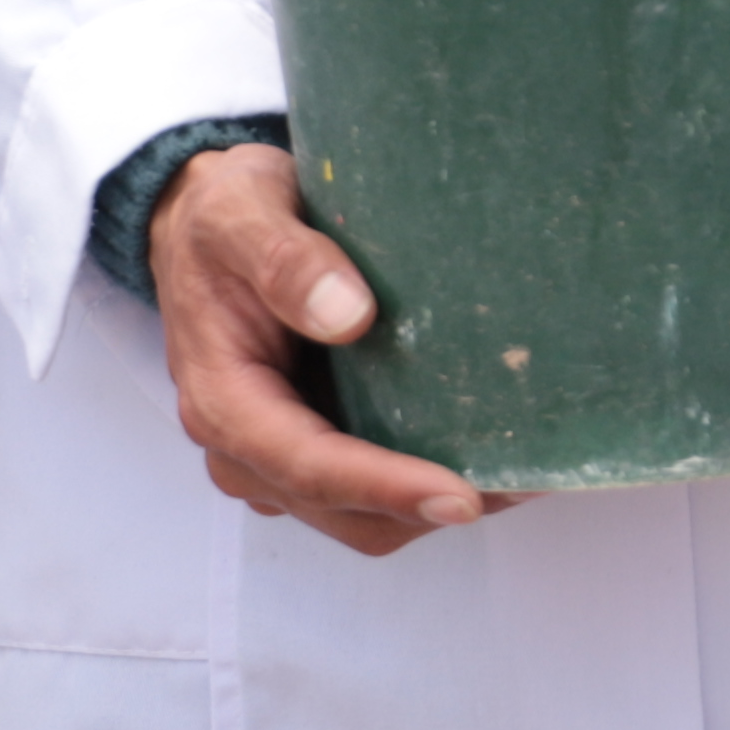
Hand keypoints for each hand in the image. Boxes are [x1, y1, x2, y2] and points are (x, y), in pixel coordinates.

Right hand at [151, 143, 507, 559]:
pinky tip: (489, 453)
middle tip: (524, 484)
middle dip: (428, 510)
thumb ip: (285, 260)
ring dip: (437, 506)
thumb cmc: (222, 218)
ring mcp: (281, 459)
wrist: (204, 226)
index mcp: (224, 401)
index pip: (308, 466)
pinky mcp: (317, 447)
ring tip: (525, 473)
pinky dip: (427, 485)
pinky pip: (374, 493)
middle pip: (347, 513)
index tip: (462, 496)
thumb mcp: (241, 213)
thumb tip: (349, 316)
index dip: (386, 488)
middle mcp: (247, 450)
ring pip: (366, 517)